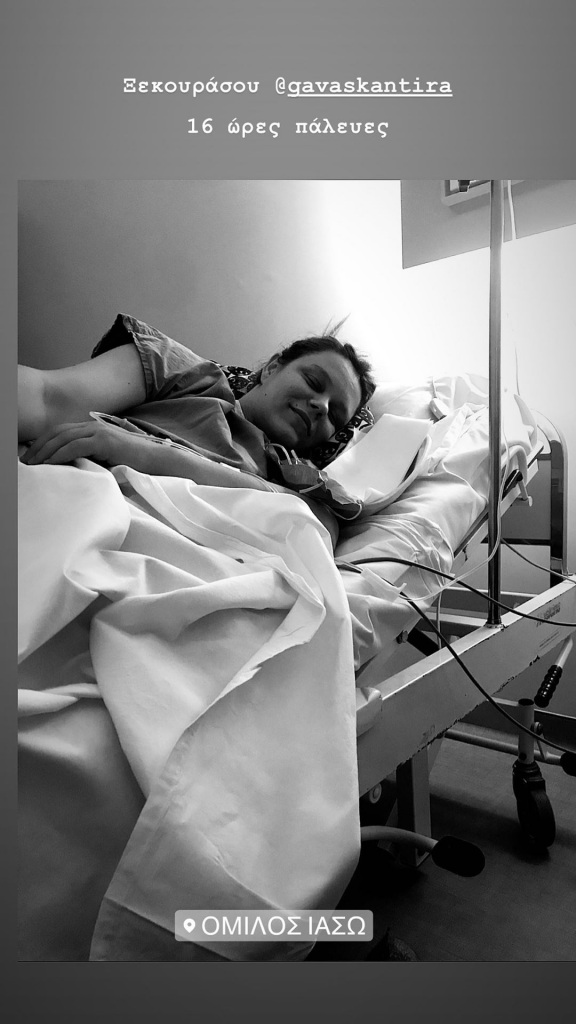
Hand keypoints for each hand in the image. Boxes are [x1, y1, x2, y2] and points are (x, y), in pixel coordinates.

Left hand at [19, 419, 158, 471]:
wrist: (156, 460)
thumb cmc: (134, 464)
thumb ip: (89, 458)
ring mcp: (98, 432)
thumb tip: (71, 469)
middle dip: (38, 447)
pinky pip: (75, 446)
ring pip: (63, 438)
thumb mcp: (106, 459)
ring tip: (34, 464)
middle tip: (26, 462)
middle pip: (57, 433)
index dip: (43, 443)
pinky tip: (50, 463)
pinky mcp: (104, 441)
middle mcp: (92, 427)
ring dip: (45, 452)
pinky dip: (60, 455)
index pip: (60, 432)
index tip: (31, 457)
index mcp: (91, 429)